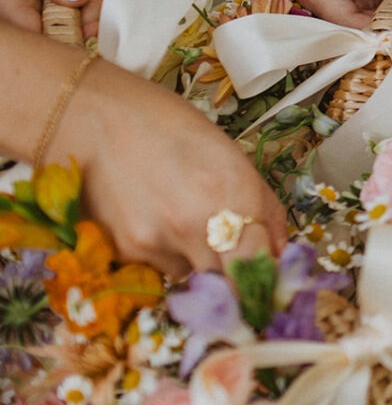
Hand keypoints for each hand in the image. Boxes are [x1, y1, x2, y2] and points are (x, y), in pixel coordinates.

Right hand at [56, 58, 287, 278]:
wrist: (96, 119)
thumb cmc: (174, 129)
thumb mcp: (235, 158)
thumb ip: (266, 210)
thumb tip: (282, 253)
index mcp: (237, 197)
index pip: (261, 269)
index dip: (266, 283)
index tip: (267, 284)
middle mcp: (199, 227)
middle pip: (229, 286)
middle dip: (235, 280)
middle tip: (231, 259)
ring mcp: (158, 243)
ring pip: (192, 277)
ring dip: (196, 261)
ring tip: (181, 219)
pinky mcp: (125, 252)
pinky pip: (159, 268)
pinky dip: (164, 253)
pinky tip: (152, 216)